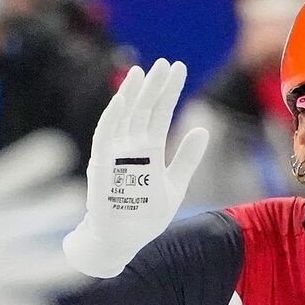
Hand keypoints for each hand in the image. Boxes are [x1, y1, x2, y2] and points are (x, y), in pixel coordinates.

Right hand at [63, 59, 209, 277]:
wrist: (122, 242)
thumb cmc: (144, 217)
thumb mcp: (174, 186)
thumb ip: (187, 159)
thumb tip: (202, 129)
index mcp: (148, 150)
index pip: (160, 112)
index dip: (169, 91)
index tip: (179, 67)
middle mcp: (131, 147)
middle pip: (144, 109)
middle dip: (155, 86)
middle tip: (166, 62)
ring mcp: (115, 155)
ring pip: (124, 117)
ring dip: (132, 94)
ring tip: (142, 72)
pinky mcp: (102, 167)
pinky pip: (104, 137)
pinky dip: (112, 118)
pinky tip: (122, 99)